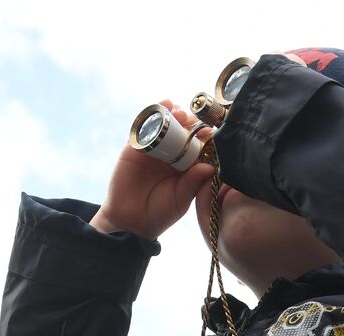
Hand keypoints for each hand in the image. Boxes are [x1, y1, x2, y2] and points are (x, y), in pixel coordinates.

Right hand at [91, 100, 216, 239]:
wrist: (130, 221)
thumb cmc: (160, 213)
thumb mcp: (181, 199)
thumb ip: (193, 183)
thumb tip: (210, 167)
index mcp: (187, 165)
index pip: (199, 145)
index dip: (206, 136)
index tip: (213, 130)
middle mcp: (172, 154)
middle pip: (184, 130)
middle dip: (191, 121)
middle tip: (197, 118)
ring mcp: (154, 148)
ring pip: (166, 124)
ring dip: (175, 113)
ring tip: (180, 112)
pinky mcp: (135, 145)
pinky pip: (145, 126)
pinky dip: (154, 114)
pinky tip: (164, 106)